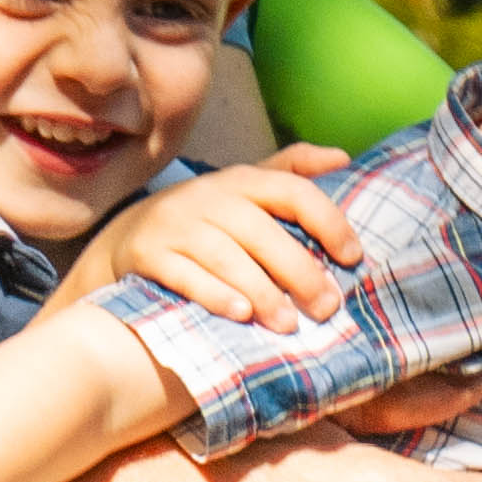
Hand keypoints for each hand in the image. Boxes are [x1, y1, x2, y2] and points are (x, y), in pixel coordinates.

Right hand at [55, 144, 360, 324]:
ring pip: (224, 256)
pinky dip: (214, 295)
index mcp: (242, 181)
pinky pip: (184, 275)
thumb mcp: (246, 188)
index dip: (327, 221)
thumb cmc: (207, 218)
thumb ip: (292, 171)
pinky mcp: (149, 254)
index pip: (292, 189)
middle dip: (299, 270)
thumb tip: (343, 158)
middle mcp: (209, 197)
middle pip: (260, 230)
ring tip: (288, 324)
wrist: (129, 236)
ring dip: (261, 291)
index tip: (352, 258)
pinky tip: (241, 315)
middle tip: (327, 307)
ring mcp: (175, 225)